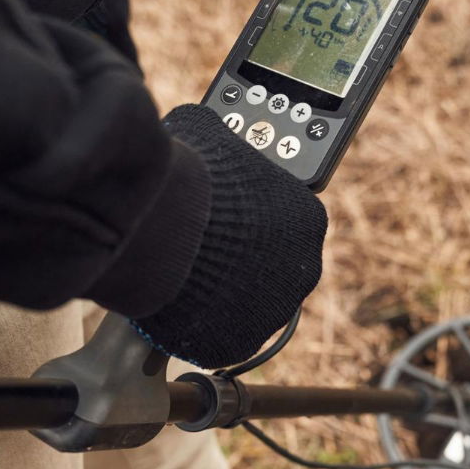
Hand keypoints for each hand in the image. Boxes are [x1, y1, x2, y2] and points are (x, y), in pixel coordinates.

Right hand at [131, 105, 326, 367]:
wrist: (162, 229)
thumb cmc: (189, 176)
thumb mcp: (212, 136)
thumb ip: (223, 145)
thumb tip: (209, 127)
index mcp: (307, 217)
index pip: (286, 221)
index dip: (251, 218)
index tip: (227, 216)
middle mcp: (304, 266)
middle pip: (271, 264)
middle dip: (241, 257)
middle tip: (204, 244)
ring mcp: (274, 308)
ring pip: (248, 300)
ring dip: (223, 290)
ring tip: (185, 273)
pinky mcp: (242, 341)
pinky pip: (221, 332)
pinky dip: (202, 321)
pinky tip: (178, 301)